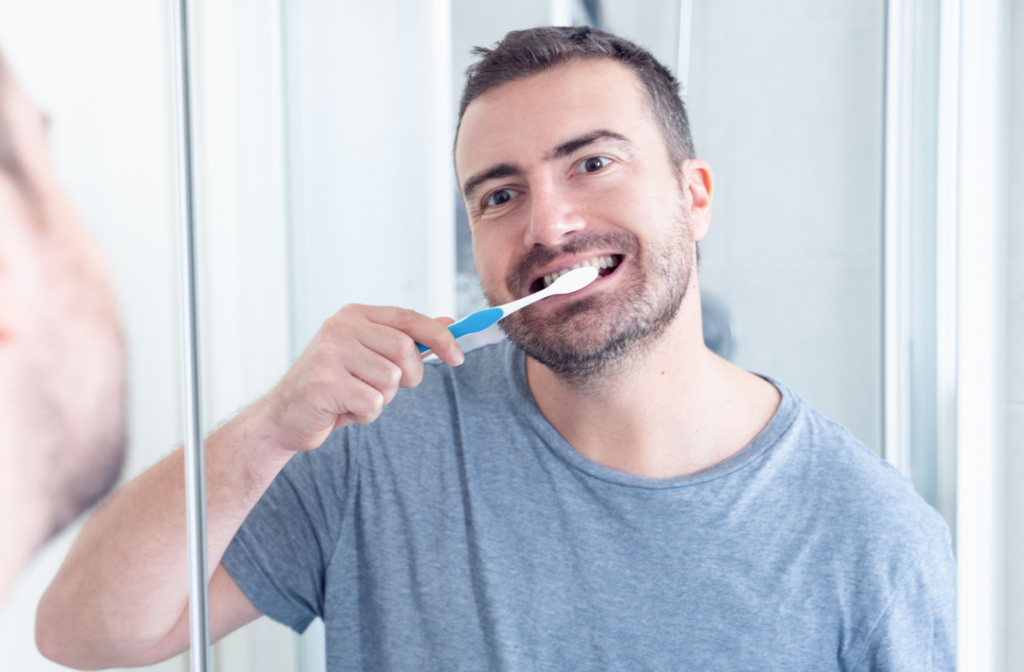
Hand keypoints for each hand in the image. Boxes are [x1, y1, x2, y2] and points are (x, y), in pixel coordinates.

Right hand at [259, 305, 462, 452]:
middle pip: (405, 349)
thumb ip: (405, 339)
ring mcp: (330, 353)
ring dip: (382, 399)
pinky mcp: (324, 383)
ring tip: (355, 397)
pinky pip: (373, 403)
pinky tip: (343, 410)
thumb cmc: (332, 387)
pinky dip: (366, 415)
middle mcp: (340, 327)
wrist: (284, 417)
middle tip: (385, 389)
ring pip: (391, 379)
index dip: (439, 337)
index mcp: (353, 316)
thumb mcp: (370, 357)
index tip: (458, 357)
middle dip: (408, 377)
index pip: (408, 318)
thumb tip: (448, 325)